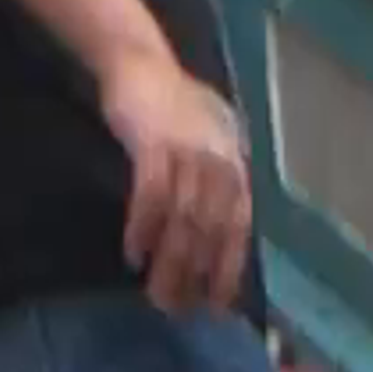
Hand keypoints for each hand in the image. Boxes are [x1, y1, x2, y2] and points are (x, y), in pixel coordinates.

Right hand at [100, 42, 253, 317]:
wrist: (139, 62)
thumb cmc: (171, 106)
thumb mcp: (207, 143)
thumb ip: (215, 182)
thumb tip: (213, 235)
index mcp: (234, 163)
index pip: (239, 226)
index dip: (228, 268)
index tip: (217, 306)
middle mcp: (219, 159)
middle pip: (210, 230)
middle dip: (194, 275)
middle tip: (176, 309)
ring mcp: (189, 150)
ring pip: (183, 220)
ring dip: (169, 262)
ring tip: (155, 294)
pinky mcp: (155, 143)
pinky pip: (152, 196)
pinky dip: (143, 229)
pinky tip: (133, 255)